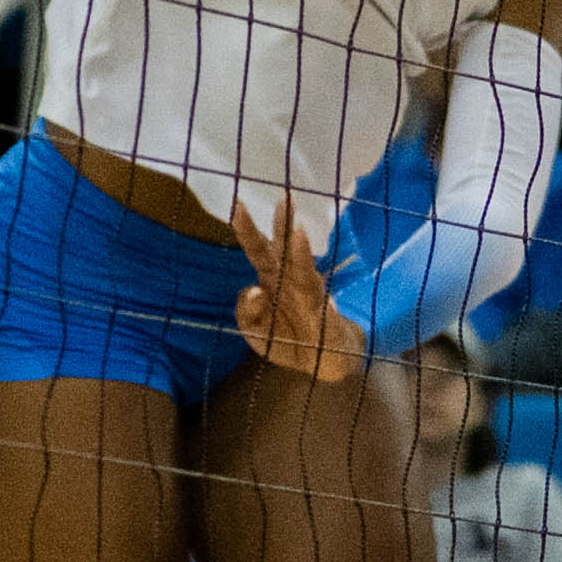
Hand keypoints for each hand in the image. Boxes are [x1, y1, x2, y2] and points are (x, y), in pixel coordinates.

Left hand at [228, 201, 370, 383]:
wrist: (323, 365)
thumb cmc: (290, 343)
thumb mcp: (257, 334)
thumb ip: (246, 314)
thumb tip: (254, 290)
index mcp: (270, 280)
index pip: (257, 250)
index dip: (247, 229)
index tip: (237, 205)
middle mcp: (287, 280)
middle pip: (280, 248)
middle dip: (279, 223)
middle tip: (282, 196)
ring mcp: (305, 291)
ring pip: (298, 261)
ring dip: (295, 241)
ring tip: (294, 216)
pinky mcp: (318, 307)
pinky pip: (310, 284)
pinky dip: (305, 264)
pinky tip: (303, 247)